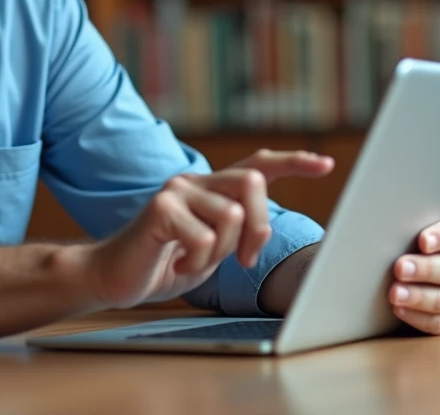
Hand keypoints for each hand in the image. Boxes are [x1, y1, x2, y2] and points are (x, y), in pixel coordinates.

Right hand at [83, 149, 333, 309]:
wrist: (115, 276)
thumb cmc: (165, 262)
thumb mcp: (213, 248)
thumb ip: (237, 231)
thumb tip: (263, 230)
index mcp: (211, 190)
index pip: (257, 165)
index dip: (293, 162)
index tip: (324, 163)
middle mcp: (195, 182)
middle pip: (251, 183)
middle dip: (258, 225)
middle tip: (244, 259)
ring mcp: (177, 191)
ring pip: (231, 215)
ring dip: (222, 252)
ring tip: (197, 261)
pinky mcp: (160, 208)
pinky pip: (204, 237)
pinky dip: (198, 261)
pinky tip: (178, 263)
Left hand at [389, 217, 439, 334]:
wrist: (408, 271)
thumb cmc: (408, 245)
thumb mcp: (410, 232)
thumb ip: (406, 229)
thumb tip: (383, 230)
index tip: (422, 241)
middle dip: (424, 269)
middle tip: (400, 268)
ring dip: (418, 297)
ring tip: (395, 294)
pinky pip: (439, 322)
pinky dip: (418, 318)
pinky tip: (399, 310)